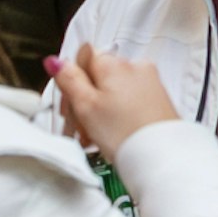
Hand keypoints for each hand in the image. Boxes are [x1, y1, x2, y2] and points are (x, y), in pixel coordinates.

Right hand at [53, 44, 183, 167]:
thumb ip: (68, 79)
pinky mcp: (158, 100)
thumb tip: (56, 61)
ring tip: (95, 136)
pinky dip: (117, 115)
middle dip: (84, 101)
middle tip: (80, 126)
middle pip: (97, 77)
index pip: (82, 59)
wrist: (161, 156)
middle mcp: (136, 67)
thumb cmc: (127, 134)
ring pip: (112, 91)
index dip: (70, 84)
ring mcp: (150, 83)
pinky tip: (112, 135)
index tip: (70, 104)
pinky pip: (128, 102)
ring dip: (99, 111)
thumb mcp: (86, 106)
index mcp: (114, 63)